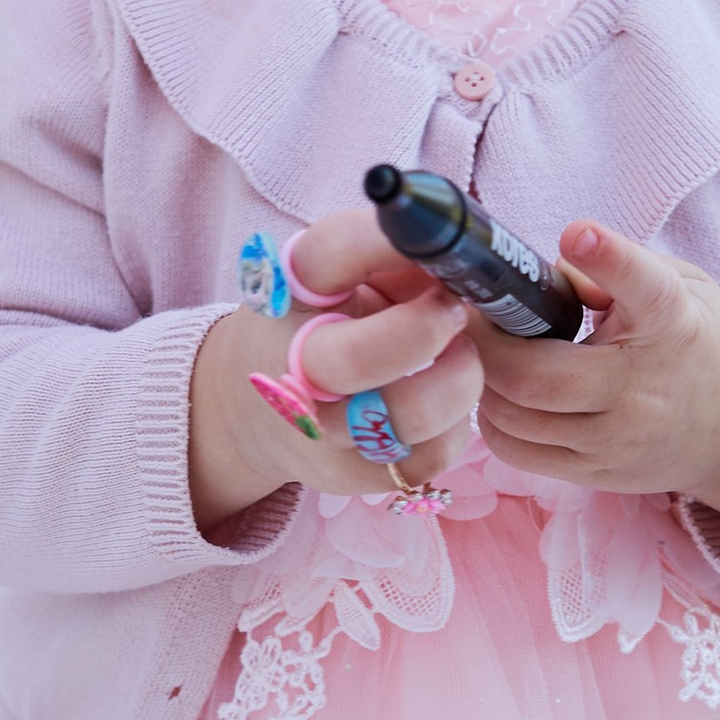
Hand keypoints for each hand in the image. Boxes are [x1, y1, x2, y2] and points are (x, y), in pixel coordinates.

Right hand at [187, 205, 481, 533]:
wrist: (251, 409)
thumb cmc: (320, 321)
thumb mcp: (340, 274)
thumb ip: (396, 254)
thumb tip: (467, 256)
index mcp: (285, 290)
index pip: (330, 252)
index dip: (391, 242)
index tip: (432, 244)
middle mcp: (288, 365)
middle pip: (354, 358)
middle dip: (425, 330)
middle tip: (454, 310)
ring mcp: (317, 432)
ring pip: (407, 417)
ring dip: (458, 380)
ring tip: (459, 356)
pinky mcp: (347, 476)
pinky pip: (429, 458)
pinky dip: (454, 425)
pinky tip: (443, 398)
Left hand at [473, 221, 719, 535]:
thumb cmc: (691, 340)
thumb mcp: (679, 286)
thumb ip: (622, 267)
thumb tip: (555, 269)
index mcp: (672, 322)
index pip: (646, 289)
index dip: (611, 259)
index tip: (579, 233)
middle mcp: (643, 387)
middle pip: (533, 375)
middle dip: (485, 342)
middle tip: (475, 316)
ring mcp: (617, 440)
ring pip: (512, 417)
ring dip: (483, 379)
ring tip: (490, 354)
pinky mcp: (596, 474)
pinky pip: (516, 451)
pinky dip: (495, 419)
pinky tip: (506, 394)